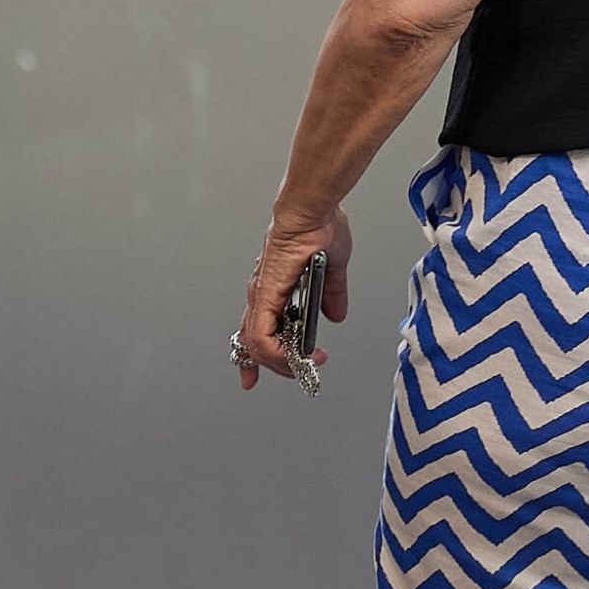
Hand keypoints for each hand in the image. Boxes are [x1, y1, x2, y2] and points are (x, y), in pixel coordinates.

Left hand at [234, 203, 352, 391]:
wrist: (312, 212)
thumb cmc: (320, 228)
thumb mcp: (332, 269)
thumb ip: (332, 293)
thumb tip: (336, 313)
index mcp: (276, 288)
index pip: (259, 328)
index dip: (256, 355)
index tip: (254, 376)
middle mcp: (263, 295)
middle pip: (252, 343)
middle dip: (267, 367)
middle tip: (297, 373)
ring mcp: (262, 297)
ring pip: (256, 345)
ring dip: (281, 361)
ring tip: (307, 363)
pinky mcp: (265, 296)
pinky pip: (261, 336)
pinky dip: (276, 352)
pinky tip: (296, 355)